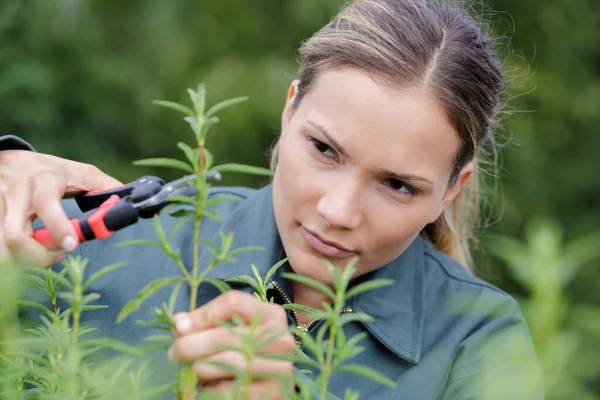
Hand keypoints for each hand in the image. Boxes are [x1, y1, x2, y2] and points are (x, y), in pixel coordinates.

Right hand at [0, 150, 121, 266]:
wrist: (6, 159)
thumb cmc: (47, 169)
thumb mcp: (77, 171)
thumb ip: (104, 185)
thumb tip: (127, 199)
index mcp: (43, 183)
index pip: (47, 205)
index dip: (59, 228)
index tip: (72, 246)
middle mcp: (17, 197)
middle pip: (16, 237)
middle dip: (38, 257)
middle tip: (58, 255)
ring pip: (2, 249)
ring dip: (24, 261)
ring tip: (42, 256)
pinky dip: (13, 258)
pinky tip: (27, 253)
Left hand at [168, 291, 295, 399]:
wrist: (266, 391)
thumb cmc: (244, 356)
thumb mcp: (229, 335)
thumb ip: (205, 325)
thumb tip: (179, 323)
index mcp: (271, 315)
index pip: (233, 303)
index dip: (201, 314)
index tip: (180, 327)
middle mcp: (281, 338)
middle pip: (227, 334)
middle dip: (191, 345)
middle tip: (174, 354)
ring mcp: (282, 368)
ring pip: (228, 362)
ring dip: (200, 369)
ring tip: (192, 372)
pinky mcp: (276, 393)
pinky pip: (232, 389)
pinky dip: (214, 390)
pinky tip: (211, 387)